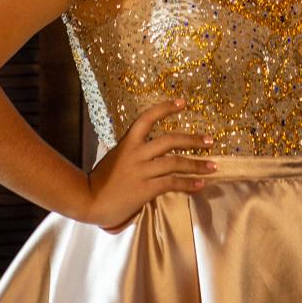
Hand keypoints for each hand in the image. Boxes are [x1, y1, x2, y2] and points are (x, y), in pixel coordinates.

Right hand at [82, 97, 215, 229]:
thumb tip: (148, 147)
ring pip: (175, 163)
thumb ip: (132, 151)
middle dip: (192, 140)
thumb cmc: (101, 179)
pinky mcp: (145, 189)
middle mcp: (136, 153)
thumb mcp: (115, 157)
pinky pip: (172, 183)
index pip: (147, 118)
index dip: (165, 108)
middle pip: (169, 141)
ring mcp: (141, 171)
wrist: (89, 200)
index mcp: (127, 142)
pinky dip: (188, 184)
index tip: (182, 102)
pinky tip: (200, 184)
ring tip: (213, 166)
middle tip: (210, 140)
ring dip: (197, 164)